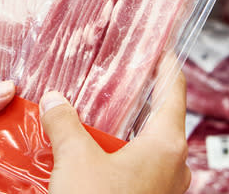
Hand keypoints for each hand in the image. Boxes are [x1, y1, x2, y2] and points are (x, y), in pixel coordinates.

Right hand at [40, 62, 190, 193]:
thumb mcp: (76, 159)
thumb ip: (65, 124)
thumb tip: (54, 101)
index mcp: (167, 145)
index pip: (174, 92)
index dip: (167, 66)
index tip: (162, 49)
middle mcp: (174, 165)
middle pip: (161, 118)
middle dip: (140, 99)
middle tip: (123, 79)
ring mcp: (165, 187)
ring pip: (150, 146)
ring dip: (128, 129)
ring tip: (104, 115)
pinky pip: (141, 168)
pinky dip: (123, 153)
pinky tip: (97, 152)